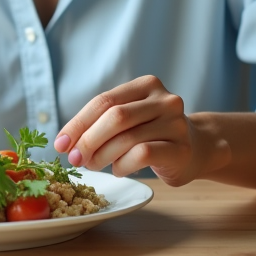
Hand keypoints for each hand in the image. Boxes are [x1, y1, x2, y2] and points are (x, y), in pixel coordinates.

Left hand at [54, 75, 229, 185]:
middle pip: (115, 117)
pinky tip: (119, 170)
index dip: (78, 123)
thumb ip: (101, 123)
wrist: (196, 150)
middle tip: (75, 160)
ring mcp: (176, 123)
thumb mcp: (129, 119)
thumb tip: (65, 143)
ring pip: (127, 138)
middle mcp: (165, 99)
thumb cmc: (152, 134)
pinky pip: (142, 155)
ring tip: (95, 166)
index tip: (60, 144)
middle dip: (88, 140)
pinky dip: (122, 165)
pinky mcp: (181, 149)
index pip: (104, 100)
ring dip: (102, 156)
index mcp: (147, 85)